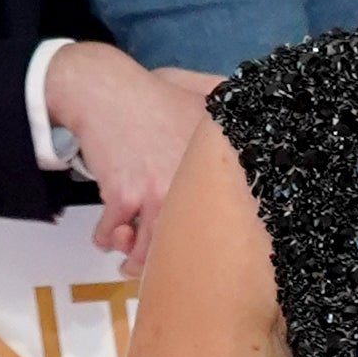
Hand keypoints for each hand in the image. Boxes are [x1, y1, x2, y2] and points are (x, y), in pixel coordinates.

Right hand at [41, 44, 214, 265]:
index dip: (211, 243)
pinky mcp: (124, 196)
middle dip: (167, 263)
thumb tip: (254, 105)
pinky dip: (103, 238)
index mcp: (214, 164)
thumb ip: (227, 108)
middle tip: (154, 266)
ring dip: (132, 260)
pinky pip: (110, 235)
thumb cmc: (148, 94)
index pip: (223, 219)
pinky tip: (105, 234)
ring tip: (127, 259)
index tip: (199, 250)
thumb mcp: (198, 94)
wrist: (103, 91)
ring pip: (146, 249)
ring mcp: (157, 191)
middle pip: (185, 244)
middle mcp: (192, 181)